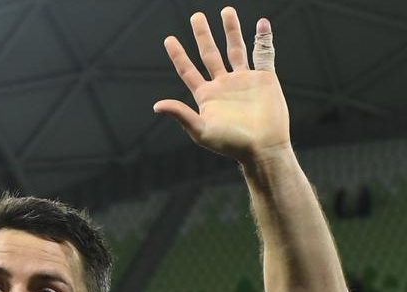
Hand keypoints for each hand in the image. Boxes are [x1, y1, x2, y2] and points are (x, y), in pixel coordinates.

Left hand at [154, 7, 289, 163]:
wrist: (262, 148)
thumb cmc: (230, 144)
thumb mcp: (200, 130)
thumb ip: (180, 114)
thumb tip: (156, 106)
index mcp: (206, 96)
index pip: (188, 70)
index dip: (178, 55)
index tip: (169, 39)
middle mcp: (223, 85)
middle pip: (210, 54)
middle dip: (203, 35)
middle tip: (196, 16)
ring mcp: (244, 80)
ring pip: (235, 49)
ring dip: (231, 30)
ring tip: (226, 11)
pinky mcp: (264, 79)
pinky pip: (264, 54)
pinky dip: (264, 39)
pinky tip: (261, 24)